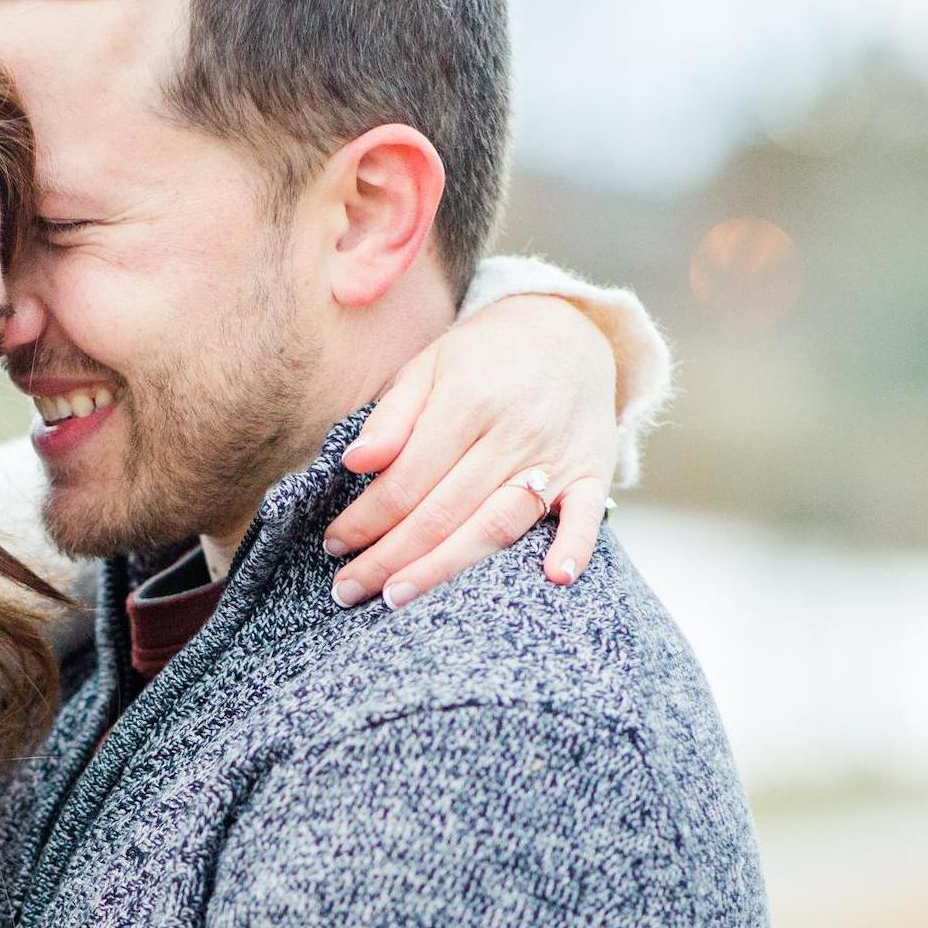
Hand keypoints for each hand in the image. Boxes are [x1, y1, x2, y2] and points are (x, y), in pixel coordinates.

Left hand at [322, 294, 619, 609]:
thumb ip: (391, 416)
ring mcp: (556, 456)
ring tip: (399, 598)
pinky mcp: (593, 472)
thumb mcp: (429, 366)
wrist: (570, 329)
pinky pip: (587, 516)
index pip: (406, 481)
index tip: (334, 545)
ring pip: (497, 525)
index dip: (365, 519)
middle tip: (348, 590)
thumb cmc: (484, 357)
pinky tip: (554, 578)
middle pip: (442, 513)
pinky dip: (574, 546)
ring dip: (446, 568)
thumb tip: (354, 462)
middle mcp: (513, 433)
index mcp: (467, 402)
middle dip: (388, 557)